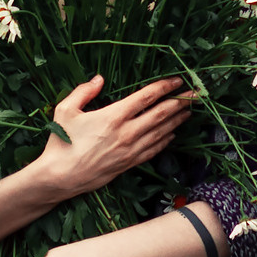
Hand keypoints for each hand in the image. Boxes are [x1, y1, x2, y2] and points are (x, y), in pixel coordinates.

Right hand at [31, 75, 195, 199]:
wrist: (60, 177)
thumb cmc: (61, 142)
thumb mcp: (66, 110)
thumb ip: (84, 91)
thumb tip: (99, 79)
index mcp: (113, 116)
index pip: (146, 97)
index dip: (164, 87)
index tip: (178, 81)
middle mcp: (126, 133)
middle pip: (161, 114)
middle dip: (180, 102)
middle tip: (196, 94)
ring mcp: (130, 150)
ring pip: (161, 132)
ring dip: (177, 120)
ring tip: (189, 111)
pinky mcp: (129, 164)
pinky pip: (153, 150)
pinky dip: (165, 140)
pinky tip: (172, 134)